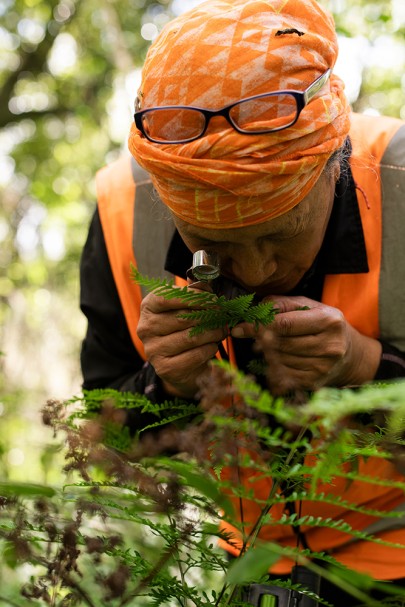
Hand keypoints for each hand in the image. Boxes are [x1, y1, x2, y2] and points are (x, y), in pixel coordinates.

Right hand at [137, 287, 225, 397]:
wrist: (181, 366)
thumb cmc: (184, 330)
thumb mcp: (187, 308)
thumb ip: (195, 293)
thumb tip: (205, 285)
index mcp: (148, 307)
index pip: (167, 297)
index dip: (194, 297)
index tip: (214, 300)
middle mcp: (146, 328)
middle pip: (182, 317)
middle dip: (209, 315)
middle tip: (223, 316)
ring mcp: (153, 350)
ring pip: (191, 336)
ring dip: (212, 333)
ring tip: (221, 331)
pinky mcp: (164, 368)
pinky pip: (194, 355)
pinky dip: (209, 349)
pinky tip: (212, 346)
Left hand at [231, 295, 381, 395]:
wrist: (350, 354)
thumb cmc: (323, 325)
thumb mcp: (309, 306)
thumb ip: (282, 303)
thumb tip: (256, 310)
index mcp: (328, 321)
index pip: (285, 324)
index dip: (258, 326)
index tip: (240, 327)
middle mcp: (330, 345)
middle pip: (281, 344)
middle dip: (261, 341)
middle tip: (253, 339)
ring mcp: (323, 366)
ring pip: (280, 361)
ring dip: (267, 355)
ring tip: (268, 348)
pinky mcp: (316, 382)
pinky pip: (283, 376)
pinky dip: (273, 369)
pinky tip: (274, 362)